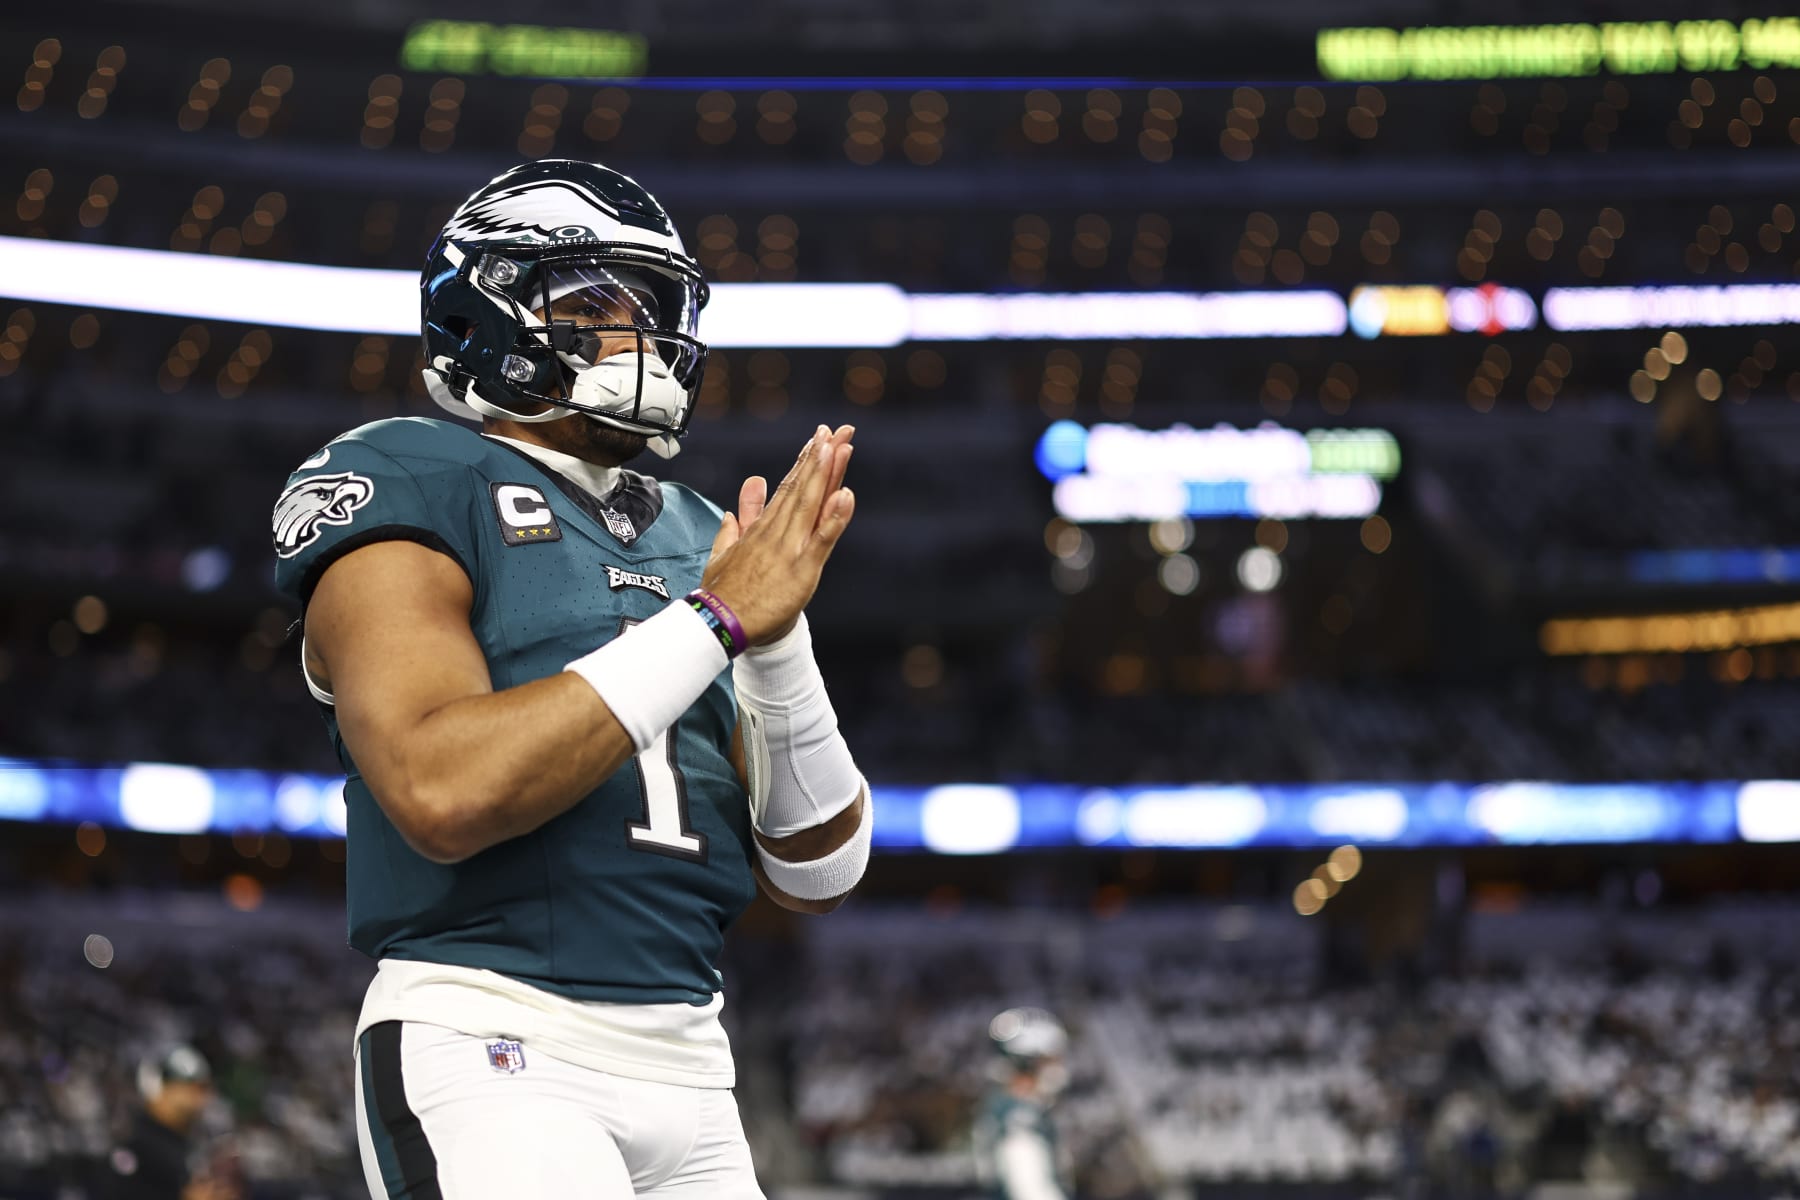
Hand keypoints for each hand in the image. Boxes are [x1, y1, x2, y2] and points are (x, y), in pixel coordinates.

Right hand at [702, 424, 855, 644]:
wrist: (719, 624)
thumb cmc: (723, 594)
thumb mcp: (723, 553)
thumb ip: (733, 528)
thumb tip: (735, 509)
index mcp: (762, 529)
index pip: (788, 488)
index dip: (805, 462)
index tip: (819, 439)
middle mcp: (777, 532)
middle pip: (803, 487)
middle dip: (821, 456)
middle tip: (839, 430)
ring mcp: (790, 548)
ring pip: (812, 503)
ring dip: (827, 473)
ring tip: (840, 446)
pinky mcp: (802, 569)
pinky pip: (823, 539)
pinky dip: (835, 517)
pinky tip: (846, 495)